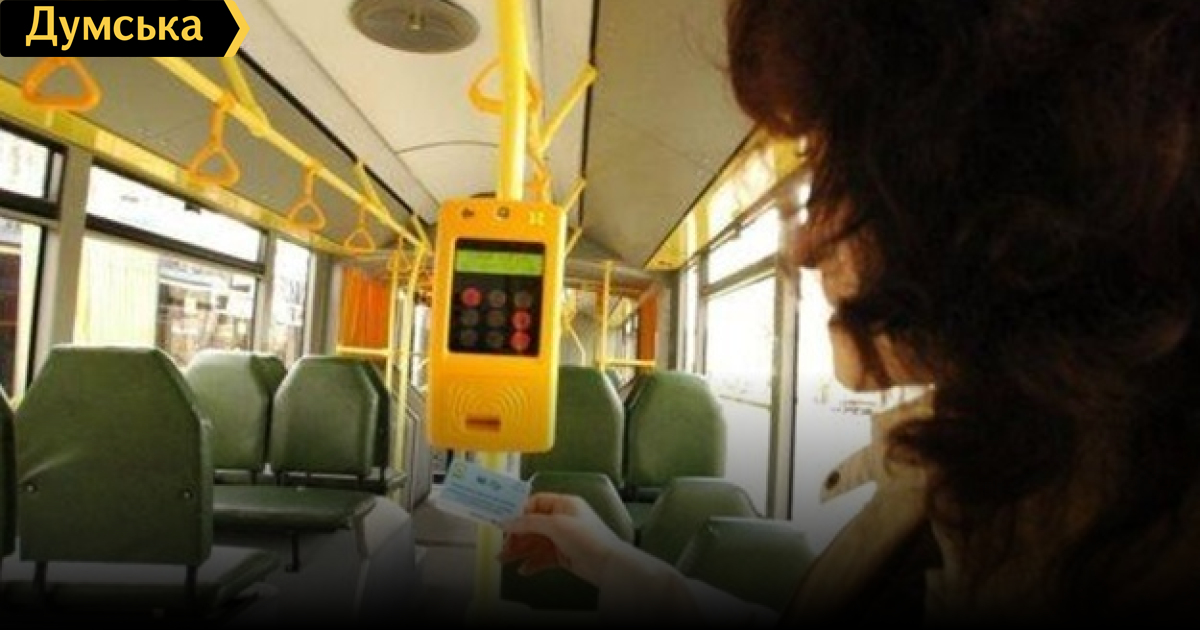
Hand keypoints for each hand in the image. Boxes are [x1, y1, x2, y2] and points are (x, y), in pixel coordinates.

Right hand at [499, 492, 625, 584]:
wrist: (608, 564)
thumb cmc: (587, 538)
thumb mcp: (555, 525)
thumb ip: (529, 523)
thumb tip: (507, 522)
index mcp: (564, 504)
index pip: (535, 503)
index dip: (519, 512)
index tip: (505, 523)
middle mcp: (563, 519)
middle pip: (532, 525)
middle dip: (516, 536)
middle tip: (503, 547)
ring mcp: (563, 538)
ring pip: (535, 542)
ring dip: (519, 551)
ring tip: (504, 560)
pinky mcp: (564, 555)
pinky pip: (543, 557)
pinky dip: (532, 562)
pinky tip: (523, 570)